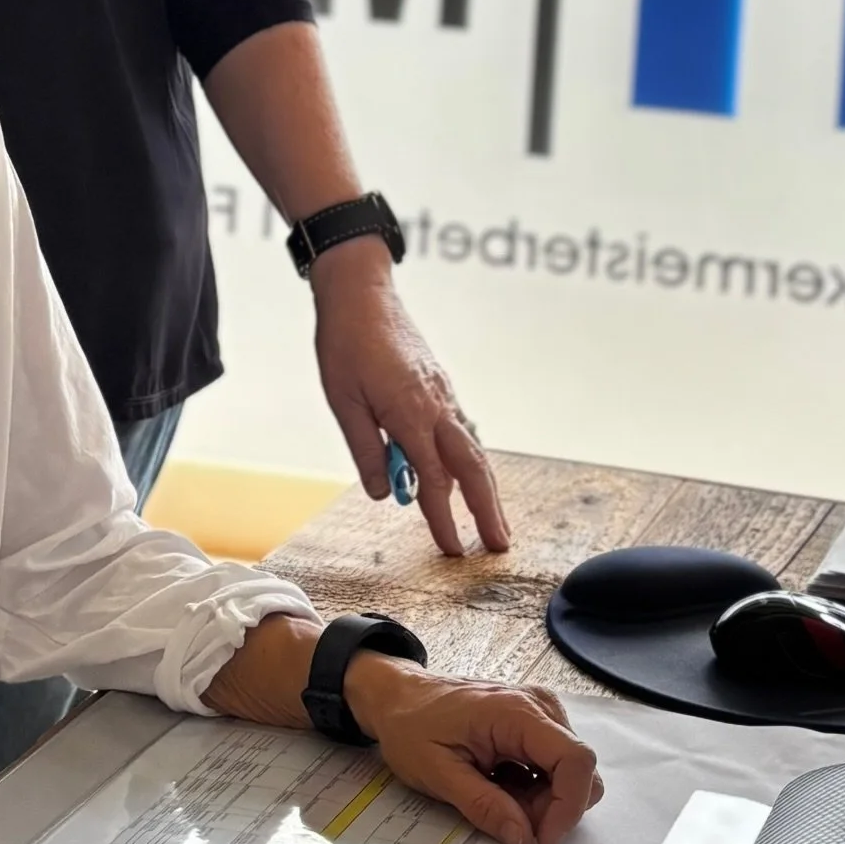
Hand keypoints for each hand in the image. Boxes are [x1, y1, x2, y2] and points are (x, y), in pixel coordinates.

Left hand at [310, 245, 508, 558]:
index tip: (453, 550)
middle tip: (500, 546)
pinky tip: (468, 474)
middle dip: (489, 509)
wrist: (360, 293)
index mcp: (410, 413)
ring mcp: (442, 394)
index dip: (443, 518)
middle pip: (472, 467)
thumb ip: (365, 450)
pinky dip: (470, 458)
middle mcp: (436, 405)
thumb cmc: (345, 344)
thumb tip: (384, 493)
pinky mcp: (440, 385)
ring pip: (473, 448)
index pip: (434, 479)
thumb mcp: (343, 402)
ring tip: (493, 521)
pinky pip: (462, 429)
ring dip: (485, 487)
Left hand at [345, 660, 600, 843]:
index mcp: (517, 712)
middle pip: (577, 770)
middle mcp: (539, 706)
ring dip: (544, 802)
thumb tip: (525, 839)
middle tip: (510, 823)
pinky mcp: (535, 724)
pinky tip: (502, 788)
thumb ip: (483, 806)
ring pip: (570, 772)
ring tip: (498, 801)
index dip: (569, 808)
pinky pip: (555, 766)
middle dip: (553, 810)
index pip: (575, 760)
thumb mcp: (437, 773)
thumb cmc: (411, 728)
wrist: (399, 697)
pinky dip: (537, 790)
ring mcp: (540, 713)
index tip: (543, 840)